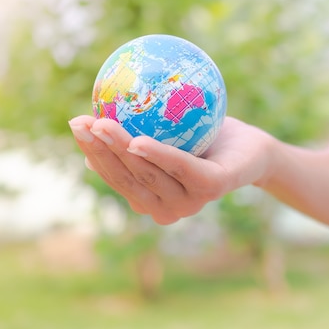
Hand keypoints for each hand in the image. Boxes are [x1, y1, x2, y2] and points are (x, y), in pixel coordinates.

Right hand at [68, 115, 274, 224]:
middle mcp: (166, 207)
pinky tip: (137, 140)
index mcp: (151, 199)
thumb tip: (95, 122)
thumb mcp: (165, 134)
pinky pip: (181, 168)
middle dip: (99, 151)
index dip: (92, 152)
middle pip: (126, 180)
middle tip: (82, 121)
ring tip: (102, 123)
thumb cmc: (203, 138)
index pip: (115, 177)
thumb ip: (135, 135)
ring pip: (148, 175)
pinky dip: (158, 155)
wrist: (253, 148)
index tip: (76, 124)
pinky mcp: (212, 188)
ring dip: (121, 149)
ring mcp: (190, 202)